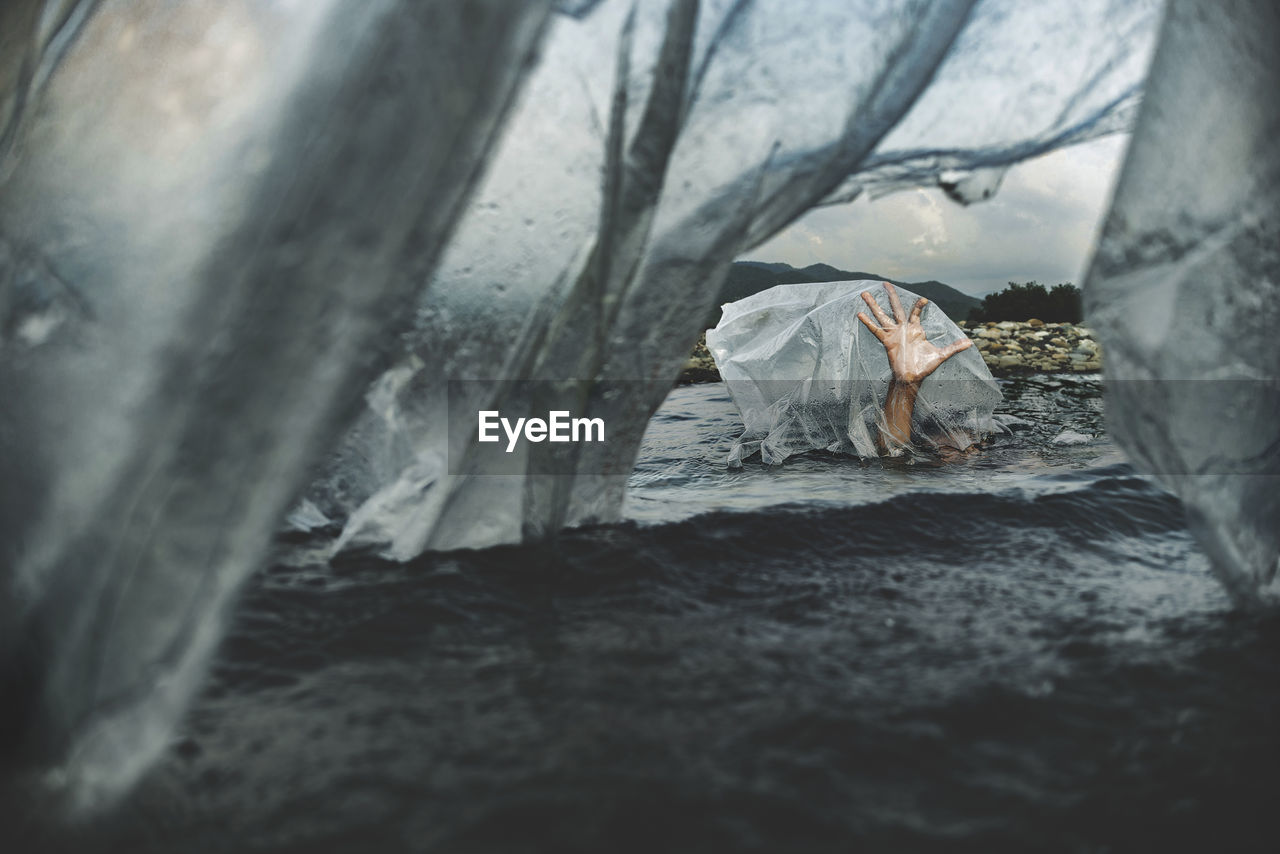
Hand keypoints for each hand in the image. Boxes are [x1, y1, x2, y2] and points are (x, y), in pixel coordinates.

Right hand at [857, 282, 971, 385]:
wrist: (912, 378)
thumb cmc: (925, 366)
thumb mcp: (941, 355)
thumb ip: (953, 347)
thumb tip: (970, 343)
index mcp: (916, 329)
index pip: (915, 312)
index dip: (919, 305)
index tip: (924, 299)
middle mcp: (903, 328)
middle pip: (896, 307)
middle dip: (891, 295)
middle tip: (885, 283)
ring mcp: (893, 334)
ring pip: (882, 316)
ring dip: (874, 305)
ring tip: (864, 294)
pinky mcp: (886, 341)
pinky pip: (876, 330)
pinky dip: (868, 323)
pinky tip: (860, 314)